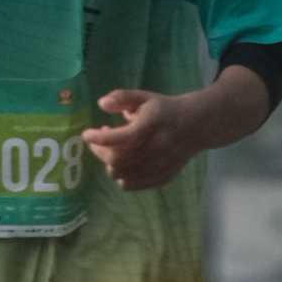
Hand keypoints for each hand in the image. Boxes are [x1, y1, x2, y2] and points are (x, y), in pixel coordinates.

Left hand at [81, 88, 197, 193]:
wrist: (195, 126)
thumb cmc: (164, 110)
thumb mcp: (144, 97)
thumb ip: (122, 97)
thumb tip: (101, 104)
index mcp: (152, 124)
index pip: (122, 137)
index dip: (100, 138)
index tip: (87, 134)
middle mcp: (157, 147)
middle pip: (118, 160)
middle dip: (100, 151)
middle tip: (96, 142)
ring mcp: (160, 165)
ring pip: (122, 175)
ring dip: (109, 164)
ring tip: (111, 150)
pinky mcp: (162, 177)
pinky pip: (132, 185)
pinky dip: (121, 176)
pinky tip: (123, 163)